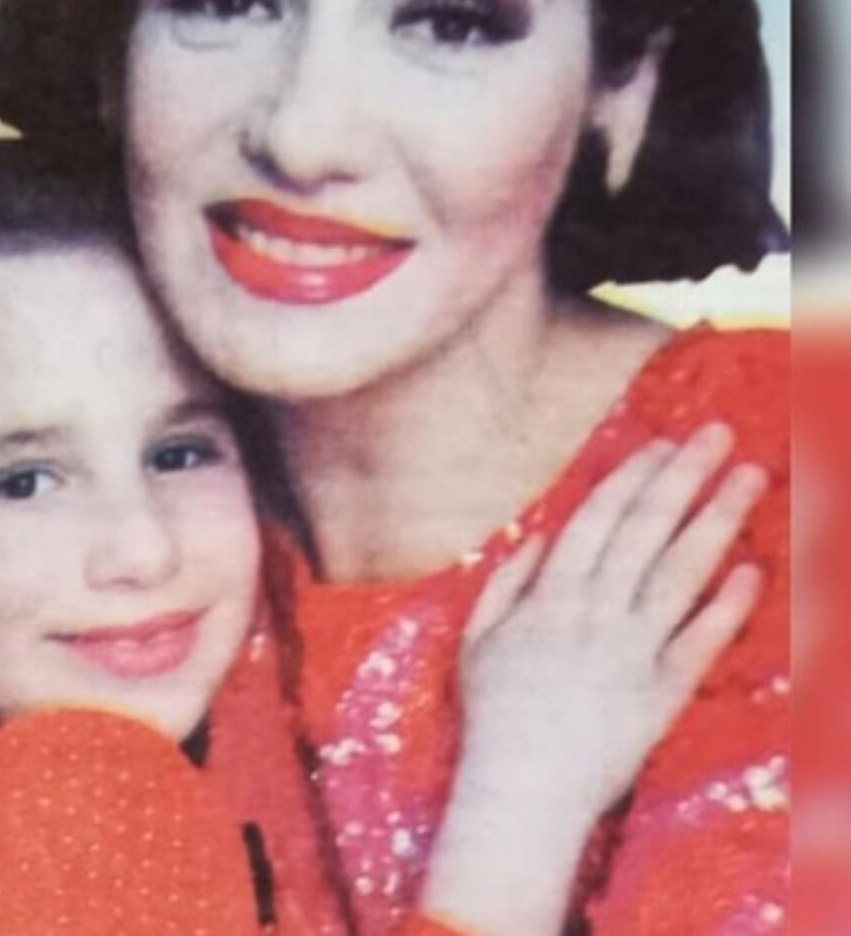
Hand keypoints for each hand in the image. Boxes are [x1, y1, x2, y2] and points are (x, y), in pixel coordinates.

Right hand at [461, 422, 766, 820]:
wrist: (521, 795)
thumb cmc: (494, 715)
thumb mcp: (477, 639)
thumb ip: (505, 582)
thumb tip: (538, 536)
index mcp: (551, 594)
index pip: (599, 519)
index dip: (634, 477)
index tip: (663, 443)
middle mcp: (597, 612)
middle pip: (647, 532)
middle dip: (684, 477)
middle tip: (718, 435)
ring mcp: (633, 652)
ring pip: (680, 574)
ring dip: (716, 521)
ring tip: (749, 479)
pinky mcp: (663, 695)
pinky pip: (700, 644)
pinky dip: (728, 608)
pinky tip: (753, 570)